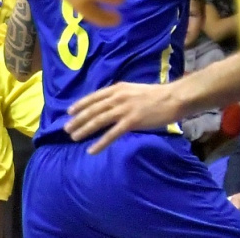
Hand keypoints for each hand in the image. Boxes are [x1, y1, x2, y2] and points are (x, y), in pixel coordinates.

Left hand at [64, 81, 182, 154]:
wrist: (173, 98)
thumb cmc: (156, 95)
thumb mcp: (133, 90)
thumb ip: (120, 96)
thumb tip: (109, 104)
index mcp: (117, 88)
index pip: (94, 97)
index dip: (80, 104)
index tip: (69, 112)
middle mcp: (117, 98)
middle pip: (93, 109)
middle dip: (78, 119)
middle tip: (66, 128)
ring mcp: (124, 110)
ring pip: (98, 121)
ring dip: (84, 130)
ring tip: (74, 137)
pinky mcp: (131, 122)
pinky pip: (112, 134)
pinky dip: (100, 143)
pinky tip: (92, 150)